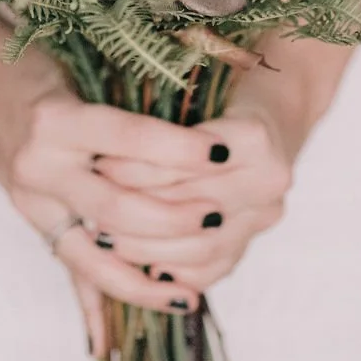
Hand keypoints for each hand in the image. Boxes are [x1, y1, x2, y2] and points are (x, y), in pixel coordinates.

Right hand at [0, 10, 232, 354]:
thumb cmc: (39, 62)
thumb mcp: (80, 64)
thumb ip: (126, 96)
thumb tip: (197, 113)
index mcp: (54, 119)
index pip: (128, 139)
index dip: (179, 148)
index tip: (224, 151)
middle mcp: (38, 166)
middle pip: (115, 208)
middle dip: (173, 219)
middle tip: (219, 216)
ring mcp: (31, 201)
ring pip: (93, 256)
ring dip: (145, 280)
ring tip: (192, 293)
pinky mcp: (32, 220)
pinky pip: (70, 271)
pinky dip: (98, 305)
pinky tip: (123, 335)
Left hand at [93, 105, 293, 293]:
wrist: (269, 114)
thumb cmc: (218, 89)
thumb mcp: (189, 89)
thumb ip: (158, 123)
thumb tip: (99, 159)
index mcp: (254, 137)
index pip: (183, 162)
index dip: (136, 167)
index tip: (97, 165)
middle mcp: (270, 180)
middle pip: (190, 208)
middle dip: (135, 212)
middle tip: (90, 210)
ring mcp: (266, 215)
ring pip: (200, 248)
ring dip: (147, 249)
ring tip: (105, 240)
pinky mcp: (254, 238)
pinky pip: (210, 269)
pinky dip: (172, 272)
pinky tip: (138, 265)